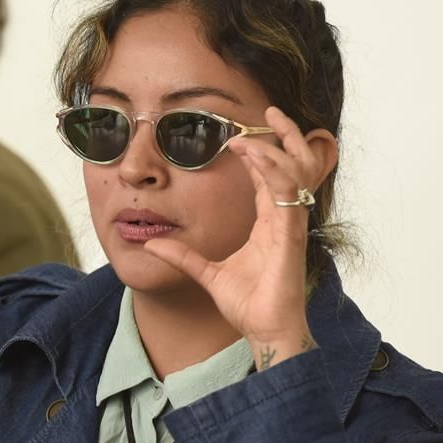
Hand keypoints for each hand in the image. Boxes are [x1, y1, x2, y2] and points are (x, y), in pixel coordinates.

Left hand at [142, 106, 334, 369]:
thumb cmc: (247, 304)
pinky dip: (273, 172)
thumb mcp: (206, 273)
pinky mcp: (291, 235)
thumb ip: (181, 256)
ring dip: (274, 148)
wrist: (264, 330)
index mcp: (266, 223)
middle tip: (269, 112)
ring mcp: (289, 225)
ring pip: (291, 173)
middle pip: (290, 166)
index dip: (257, 153)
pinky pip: (286, 194)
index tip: (238, 134)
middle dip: (284, 137)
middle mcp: (281, 219)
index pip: (266, 177)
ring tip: (252, 132)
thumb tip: (150, 245)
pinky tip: (257, 157)